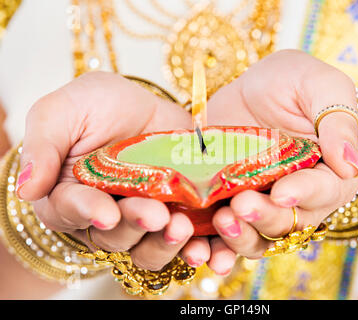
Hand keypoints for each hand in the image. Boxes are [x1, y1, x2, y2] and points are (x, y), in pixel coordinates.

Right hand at [16, 72, 212, 270]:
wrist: (144, 106)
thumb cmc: (96, 106)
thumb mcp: (62, 111)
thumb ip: (42, 146)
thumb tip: (26, 188)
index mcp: (67, 194)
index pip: (70, 211)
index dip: (88, 212)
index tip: (106, 212)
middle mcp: (104, 215)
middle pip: (114, 236)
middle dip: (135, 226)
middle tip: (156, 214)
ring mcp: (142, 219)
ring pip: (147, 248)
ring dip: (164, 243)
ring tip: (182, 226)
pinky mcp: (175, 216)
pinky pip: (183, 244)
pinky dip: (193, 248)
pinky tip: (204, 244)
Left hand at [206, 50, 357, 264]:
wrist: (251, 89)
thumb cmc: (293, 83)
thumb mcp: (320, 85)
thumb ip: (337, 119)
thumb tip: (350, 164)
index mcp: (329, 172)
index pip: (324, 190)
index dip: (304, 194)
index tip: (283, 192)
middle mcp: (299, 198)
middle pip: (289, 223)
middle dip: (266, 217)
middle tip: (242, 205)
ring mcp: (264, 204)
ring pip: (259, 238)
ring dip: (240, 239)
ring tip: (221, 221)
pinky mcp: (232, 205)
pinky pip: (226, 237)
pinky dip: (215, 248)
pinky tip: (200, 251)